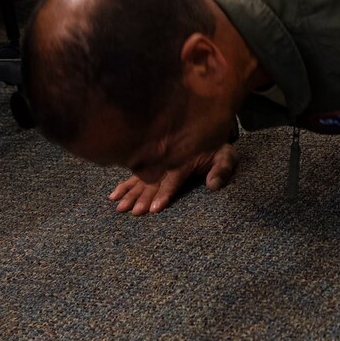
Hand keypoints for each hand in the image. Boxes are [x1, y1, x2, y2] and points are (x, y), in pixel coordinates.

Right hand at [108, 144, 237, 215]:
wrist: (209, 129)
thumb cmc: (218, 150)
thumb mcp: (226, 157)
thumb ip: (222, 170)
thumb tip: (213, 185)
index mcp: (184, 159)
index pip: (173, 179)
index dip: (164, 193)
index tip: (154, 208)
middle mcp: (167, 160)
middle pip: (153, 181)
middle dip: (142, 197)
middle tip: (132, 211)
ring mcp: (158, 162)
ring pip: (141, 179)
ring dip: (129, 193)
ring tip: (119, 207)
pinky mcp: (152, 164)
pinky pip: (136, 174)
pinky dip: (125, 184)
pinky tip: (113, 195)